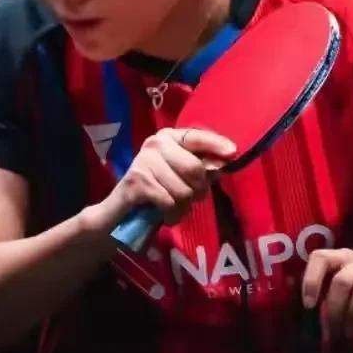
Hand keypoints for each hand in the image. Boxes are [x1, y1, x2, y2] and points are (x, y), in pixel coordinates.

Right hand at [83, 127, 236, 233]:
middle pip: (195, 169)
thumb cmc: (156, 192)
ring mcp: (144, 161)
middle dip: (198, 191)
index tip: (233, 152)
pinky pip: (170, 202)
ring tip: (171, 207)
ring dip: (183, 207)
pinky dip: (171, 215)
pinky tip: (162, 214)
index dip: (216, 144)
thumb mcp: (180, 177)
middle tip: (189, 199)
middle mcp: (155, 144)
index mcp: (168, 137)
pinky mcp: (137, 182)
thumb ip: (200, 168)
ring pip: (184, 190)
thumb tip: (221, 165)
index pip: (197, 137)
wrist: (119, 213)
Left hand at [300, 248, 352, 338]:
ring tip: (351, 333)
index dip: (311, 280)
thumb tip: (303, 311)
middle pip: (342, 278)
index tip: (309, 306)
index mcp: (344, 257)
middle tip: (334, 332)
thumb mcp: (350, 295)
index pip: (320, 257)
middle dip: (334, 308)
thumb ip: (329, 297)